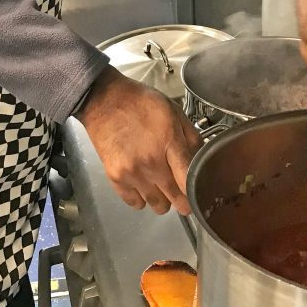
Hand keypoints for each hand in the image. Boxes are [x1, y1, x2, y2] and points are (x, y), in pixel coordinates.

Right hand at [76, 66, 201, 215]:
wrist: (103, 100)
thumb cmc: (139, 103)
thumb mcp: (173, 111)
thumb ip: (191, 136)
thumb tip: (203, 158)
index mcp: (169, 142)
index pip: (189, 180)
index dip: (198, 191)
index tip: (200, 193)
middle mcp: (151, 162)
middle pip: (176, 199)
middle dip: (183, 200)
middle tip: (182, 192)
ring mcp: (132, 173)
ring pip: (157, 206)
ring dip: (163, 199)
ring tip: (161, 185)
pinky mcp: (116, 178)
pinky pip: (135, 203)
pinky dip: (142, 198)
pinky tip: (143, 184)